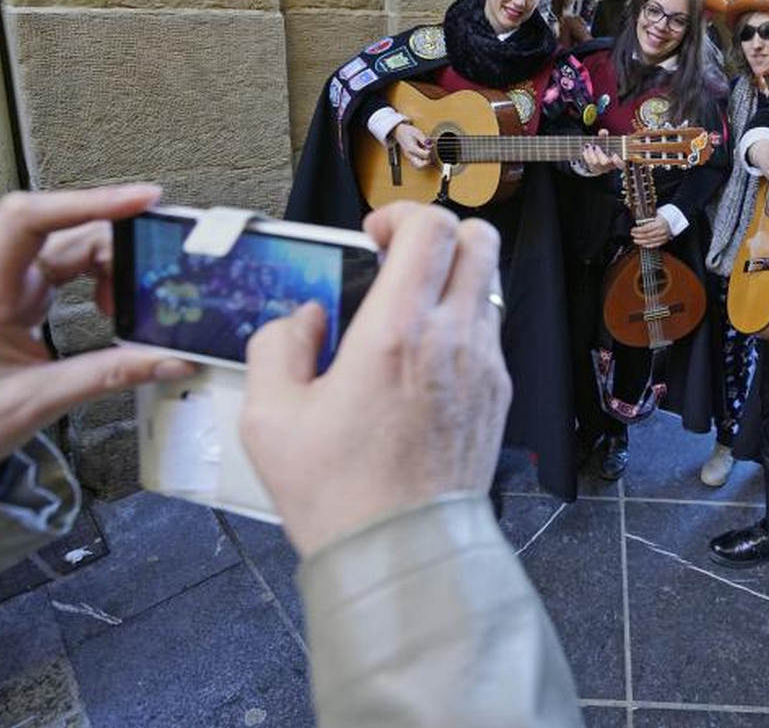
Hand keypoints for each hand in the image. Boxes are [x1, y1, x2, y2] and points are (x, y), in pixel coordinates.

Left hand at [0, 185, 196, 474]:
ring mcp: (7, 289)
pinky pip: (67, 273)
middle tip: (157, 270)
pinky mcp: (19, 302)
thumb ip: (105, 376)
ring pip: (70, 250)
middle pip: (64, 233)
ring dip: (110, 267)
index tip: (139, 201)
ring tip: (134, 302)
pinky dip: (99, 282)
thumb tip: (166, 359)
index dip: (86, 201)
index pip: (29, 221)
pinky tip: (113, 307)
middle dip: (115, 245)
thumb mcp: (33, 403)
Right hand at [241, 203, 510, 557]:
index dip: (402, 213)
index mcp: (397, 334)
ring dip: (451, 280)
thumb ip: (278, 346)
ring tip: (407, 315)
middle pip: (479, 240)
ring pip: (488, 285)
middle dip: (439, 234)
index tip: (374, 235)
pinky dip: (461, 325)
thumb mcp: (270, 419)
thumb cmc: (339, 495)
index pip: (431, 228)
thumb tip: (304, 319)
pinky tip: (422, 362)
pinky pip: (488, 333)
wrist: (402, 554)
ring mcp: (484, 368)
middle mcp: (453, 340)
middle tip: (399, 259)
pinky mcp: (498, 396)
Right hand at [392, 122, 431, 168]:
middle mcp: (409, 155)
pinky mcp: (409, 158)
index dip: (430, 151)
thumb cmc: (408, 132)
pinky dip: (421, 162)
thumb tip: (430, 145)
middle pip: (420, 166)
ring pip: (418, 167)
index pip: (424, 155)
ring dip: (424, 163)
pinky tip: (422, 155)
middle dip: (427, 161)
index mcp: (411, 148)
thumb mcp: (417, 133)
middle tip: (429, 155)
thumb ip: (424, 140)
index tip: (429, 147)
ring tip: (425, 155)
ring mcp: (409, 158)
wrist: (399, 132)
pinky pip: (416, 164)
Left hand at [581, 128, 623, 175]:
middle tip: (596, 146)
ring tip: (588, 146)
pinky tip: (585, 151)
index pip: (621, 164)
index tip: (614, 155)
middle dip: (599, 153)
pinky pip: (589, 164)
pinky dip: (586, 156)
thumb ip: (604, 135)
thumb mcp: (604, 140)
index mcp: (618, 159)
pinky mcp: (595, 170)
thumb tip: (603, 132)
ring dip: (590, 153)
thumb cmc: (603, 147)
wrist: (596, 155)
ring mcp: (603, 169)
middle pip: (605, 162)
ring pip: (595, 163)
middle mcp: (611, 166)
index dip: (618, 161)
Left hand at [630, 215, 671, 248]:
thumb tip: (638, 224)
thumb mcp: (654, 216)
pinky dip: (648, 245)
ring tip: (635, 240)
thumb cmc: (662, 218)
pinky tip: (642, 244)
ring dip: (641, 241)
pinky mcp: (664, 241)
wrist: (671, 222)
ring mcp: (663, 237)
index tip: (633, 230)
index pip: (646, 228)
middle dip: (638, 236)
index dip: (638, 230)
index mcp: (659, 223)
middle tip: (633, 235)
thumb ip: (647, 220)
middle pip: (647, 235)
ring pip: (650, 241)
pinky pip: (655, 245)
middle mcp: (661, 231)